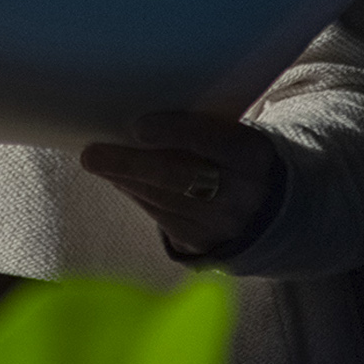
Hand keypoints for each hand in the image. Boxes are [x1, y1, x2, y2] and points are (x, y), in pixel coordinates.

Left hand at [80, 112, 281, 256]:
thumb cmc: (234, 156)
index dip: (174, 132)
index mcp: (252, 156)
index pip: (212, 140)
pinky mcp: (202, 245)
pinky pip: (160, 218)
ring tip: (96, 162)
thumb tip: (137, 119)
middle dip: (130, 164)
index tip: (138, 125)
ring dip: (123, 179)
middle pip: (178, 177)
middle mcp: (241, 194)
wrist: (270, 209)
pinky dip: (135, 195)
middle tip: (92, 154)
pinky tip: (118, 181)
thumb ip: (200, 128)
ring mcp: (221, 225)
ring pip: (162, 200)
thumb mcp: (234, 137)